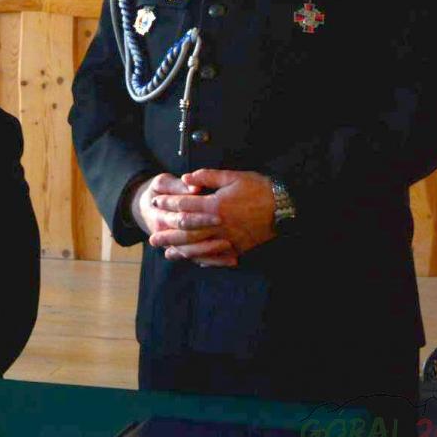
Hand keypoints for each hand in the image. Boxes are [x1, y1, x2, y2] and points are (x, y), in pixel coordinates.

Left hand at [148, 168, 275, 263]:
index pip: (185, 205)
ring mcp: (229, 239)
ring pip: (200, 247)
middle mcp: (219, 224)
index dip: (169, 203)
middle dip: (168, 234)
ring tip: (167, 253)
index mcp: (216, 205)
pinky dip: (203, 259)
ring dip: (181, 251)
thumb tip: (186, 178)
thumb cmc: (258, 188)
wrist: (283, 206)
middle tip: (152, 238)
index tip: (156, 202)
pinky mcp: (239, 248)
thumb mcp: (232, 176)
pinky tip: (193, 260)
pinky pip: (217, 257)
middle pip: (187, 232)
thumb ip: (207, 176)